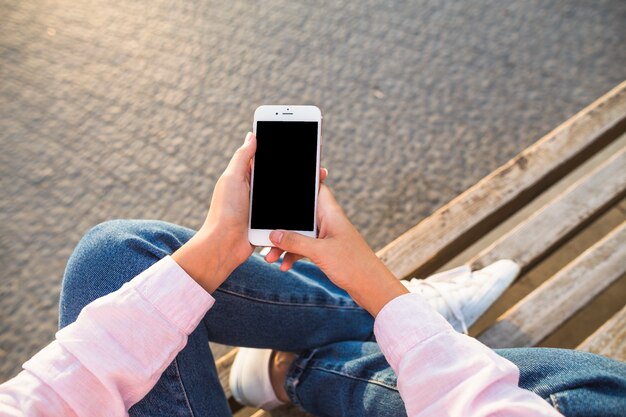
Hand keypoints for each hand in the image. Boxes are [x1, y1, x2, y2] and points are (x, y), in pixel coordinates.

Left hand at [172, 132, 327, 292]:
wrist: (225, 245)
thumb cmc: (225, 211)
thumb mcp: (232, 178)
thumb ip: (242, 157)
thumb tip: (252, 134)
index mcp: (246, 177)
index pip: (269, 160)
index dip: (284, 152)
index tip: (301, 144)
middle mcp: (256, 191)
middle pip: (282, 178)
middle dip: (299, 171)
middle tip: (318, 165)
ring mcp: (264, 207)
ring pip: (287, 195)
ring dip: (302, 190)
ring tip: (320, 180)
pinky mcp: (270, 223)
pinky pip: (287, 213)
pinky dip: (299, 209)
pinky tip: (313, 202)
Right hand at [265, 184, 407, 315]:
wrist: (371, 287)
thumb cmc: (353, 265)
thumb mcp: (320, 252)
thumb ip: (296, 242)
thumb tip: (274, 234)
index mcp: (331, 214)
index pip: (317, 188)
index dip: (305, 181)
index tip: (284, 179)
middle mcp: (328, 222)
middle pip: (301, 214)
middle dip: (283, 223)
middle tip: (265, 231)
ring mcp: (327, 237)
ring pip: (300, 233)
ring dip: (285, 244)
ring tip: (270, 257)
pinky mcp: (326, 251)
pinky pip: (304, 247)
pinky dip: (294, 255)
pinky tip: (284, 266)